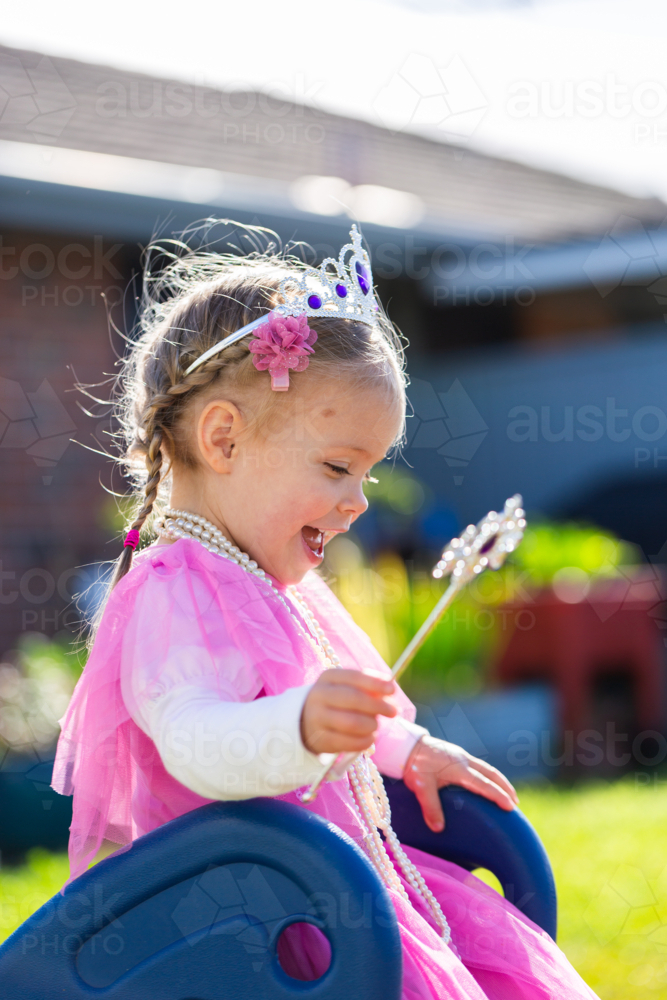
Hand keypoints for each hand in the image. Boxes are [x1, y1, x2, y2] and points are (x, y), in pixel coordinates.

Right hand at [301, 669, 396, 754]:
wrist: (305, 721)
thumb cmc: (336, 700)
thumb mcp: (346, 686)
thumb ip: (368, 686)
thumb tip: (390, 686)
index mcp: (328, 677)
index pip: (354, 677)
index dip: (375, 683)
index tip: (393, 690)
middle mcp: (319, 695)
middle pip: (354, 699)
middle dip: (378, 705)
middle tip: (393, 711)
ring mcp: (317, 719)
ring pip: (352, 723)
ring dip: (371, 725)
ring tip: (375, 725)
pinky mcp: (320, 740)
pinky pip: (349, 743)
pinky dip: (365, 741)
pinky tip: (369, 738)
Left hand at [403, 735, 518, 832]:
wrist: (406, 744)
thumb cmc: (414, 764)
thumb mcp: (421, 787)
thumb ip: (431, 807)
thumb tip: (439, 828)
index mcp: (459, 769)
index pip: (484, 784)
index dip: (499, 796)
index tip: (511, 807)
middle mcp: (464, 761)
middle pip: (492, 774)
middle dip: (505, 788)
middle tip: (516, 803)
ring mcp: (461, 756)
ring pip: (487, 768)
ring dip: (499, 780)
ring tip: (507, 793)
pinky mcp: (456, 754)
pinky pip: (479, 765)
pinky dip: (489, 775)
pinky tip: (487, 782)